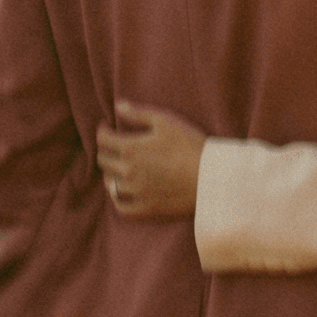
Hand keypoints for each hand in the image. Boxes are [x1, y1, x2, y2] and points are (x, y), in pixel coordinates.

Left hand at [95, 101, 208, 218]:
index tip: (107, 127)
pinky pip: (122, 207)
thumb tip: (117, 106)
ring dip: (112, 174)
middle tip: (116, 146)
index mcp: (131, 149)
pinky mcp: (146, 211)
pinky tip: (124, 192)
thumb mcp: (166, 122)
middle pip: (104, 161)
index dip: (103, 130)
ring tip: (120, 168)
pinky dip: (118, 198)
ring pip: (110, 184)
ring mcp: (136, 193)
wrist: (213, 179)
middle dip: (107, 150)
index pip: (103, 139)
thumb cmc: (192, 146)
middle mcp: (128, 172)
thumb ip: (139, 114)